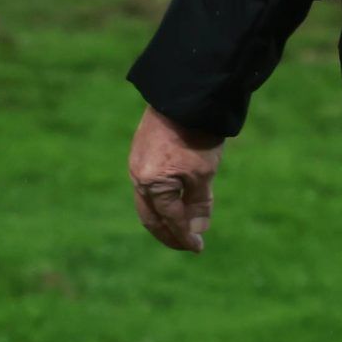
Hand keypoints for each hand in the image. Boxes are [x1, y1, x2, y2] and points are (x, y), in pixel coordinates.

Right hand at [128, 104, 227, 252]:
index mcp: (153, 184)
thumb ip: (199, 203)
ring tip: (180, 226)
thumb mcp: (203, 173)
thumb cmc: (197, 134)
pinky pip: (148, 184)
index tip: (198, 248)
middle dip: (168, 233)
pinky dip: (161, 198)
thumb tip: (196, 230)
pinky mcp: (141, 151)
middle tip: (186, 244)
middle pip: (151, 216)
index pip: (170, 219)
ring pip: (148, 200)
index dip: (184, 236)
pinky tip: (174, 200)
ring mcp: (137, 163)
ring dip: (164, 216)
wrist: (186, 94)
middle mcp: (138, 176)